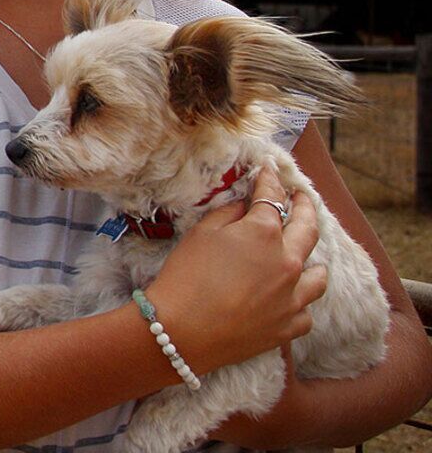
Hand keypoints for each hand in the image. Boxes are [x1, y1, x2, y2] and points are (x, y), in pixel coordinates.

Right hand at [146, 165, 326, 373]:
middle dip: (305, 207)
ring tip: (307, 255)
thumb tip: (246, 207)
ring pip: (319, 274)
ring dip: (313, 260)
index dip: (269, 180)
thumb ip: (230, 214)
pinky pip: (307, 310)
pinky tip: (291, 297)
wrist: (183, 331)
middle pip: (307, 228)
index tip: (269, 171)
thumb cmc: (186, 276)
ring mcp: (294, 296)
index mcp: (264, 233)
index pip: (272, 197)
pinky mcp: (290, 325)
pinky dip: (300, 300)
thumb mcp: (201, 233)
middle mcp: (288, 262)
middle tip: (302, 197)